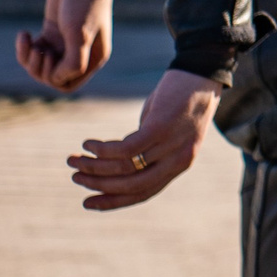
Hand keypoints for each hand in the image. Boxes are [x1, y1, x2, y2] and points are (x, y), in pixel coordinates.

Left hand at [17, 0, 112, 92]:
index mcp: (92, 59)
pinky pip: (33, 52)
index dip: (55, 78)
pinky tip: (24, 33)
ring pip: (39, 66)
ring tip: (29, 40)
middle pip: (51, 78)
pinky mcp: (50, 34)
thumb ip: (73, 63)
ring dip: (29, 58)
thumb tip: (57, 79)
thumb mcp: (80, 35)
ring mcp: (63, 45)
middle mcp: (79, 55)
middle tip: (39, 49)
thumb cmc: (84, 5)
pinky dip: (24, 47)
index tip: (52, 58)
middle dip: (39, 68)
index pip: (68, 84)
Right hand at [68, 68, 221, 210]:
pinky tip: (88, 144)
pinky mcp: (161, 127)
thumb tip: (117, 160)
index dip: (114, 201)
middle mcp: (178, 160)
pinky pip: (126, 148)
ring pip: (126, 167)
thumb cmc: (180, 101)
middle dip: (99, 185)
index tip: (88, 203)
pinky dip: (103, 150)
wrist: (203, 72)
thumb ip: (147, 150)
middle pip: (133, 185)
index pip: (144, 192)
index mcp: (179, 164)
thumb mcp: (166, 132)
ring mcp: (171, 144)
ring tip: (74, 159)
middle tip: (75, 178)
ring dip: (94, 166)